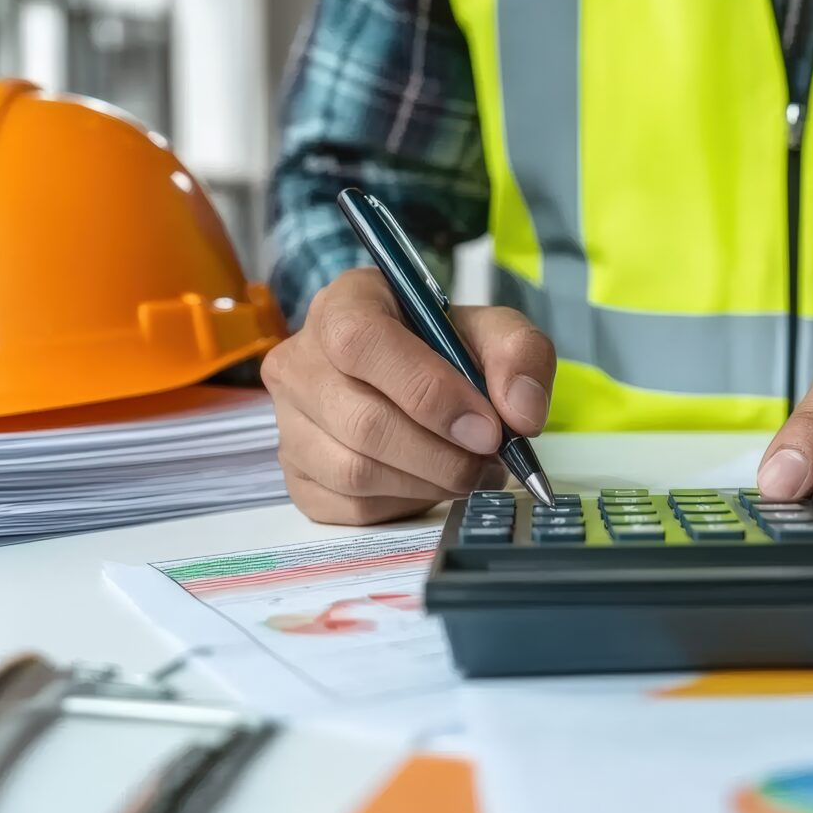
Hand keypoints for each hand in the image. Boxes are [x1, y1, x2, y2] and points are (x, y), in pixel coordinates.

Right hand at [261, 268, 554, 524]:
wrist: (420, 380)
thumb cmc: (448, 349)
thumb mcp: (495, 332)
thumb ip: (519, 356)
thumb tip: (521, 414)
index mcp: (343, 305)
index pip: (362, 341)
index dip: (428, 391)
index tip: (486, 428)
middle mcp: (301, 361)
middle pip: (363, 421)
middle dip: (444, 455)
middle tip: (491, 460)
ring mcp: (290, 423)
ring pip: (356, 472)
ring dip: (431, 482)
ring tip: (470, 470)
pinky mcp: (297, 477)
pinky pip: (352, 507)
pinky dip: (406, 503)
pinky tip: (432, 481)